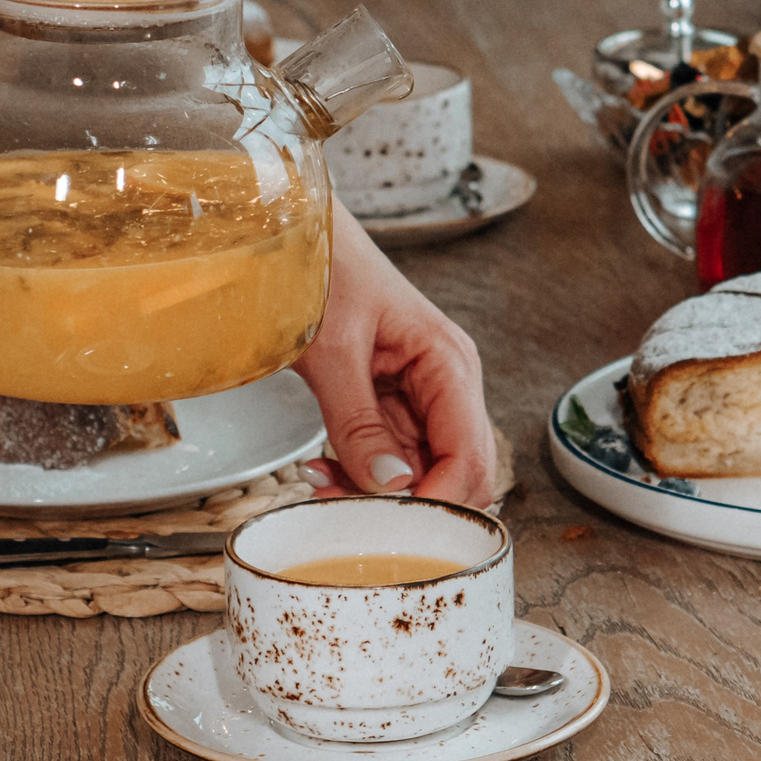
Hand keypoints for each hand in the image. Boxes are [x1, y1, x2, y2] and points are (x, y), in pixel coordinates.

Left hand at [293, 208, 495, 507]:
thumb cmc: (319, 268)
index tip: (390, 528)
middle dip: (408, 503)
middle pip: (455, 473)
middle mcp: (446, 383)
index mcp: (449, 362)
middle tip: (347, 511)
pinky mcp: (389, 402)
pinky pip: (386, 457)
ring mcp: (419, 395)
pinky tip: (321, 467)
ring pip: (418, 472)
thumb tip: (390, 487)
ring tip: (320, 483)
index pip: (469, 455)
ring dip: (374, 492)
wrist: (291, 232)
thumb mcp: (332, 350)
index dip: (437, 501)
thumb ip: (359, 424)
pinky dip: (356, 473)